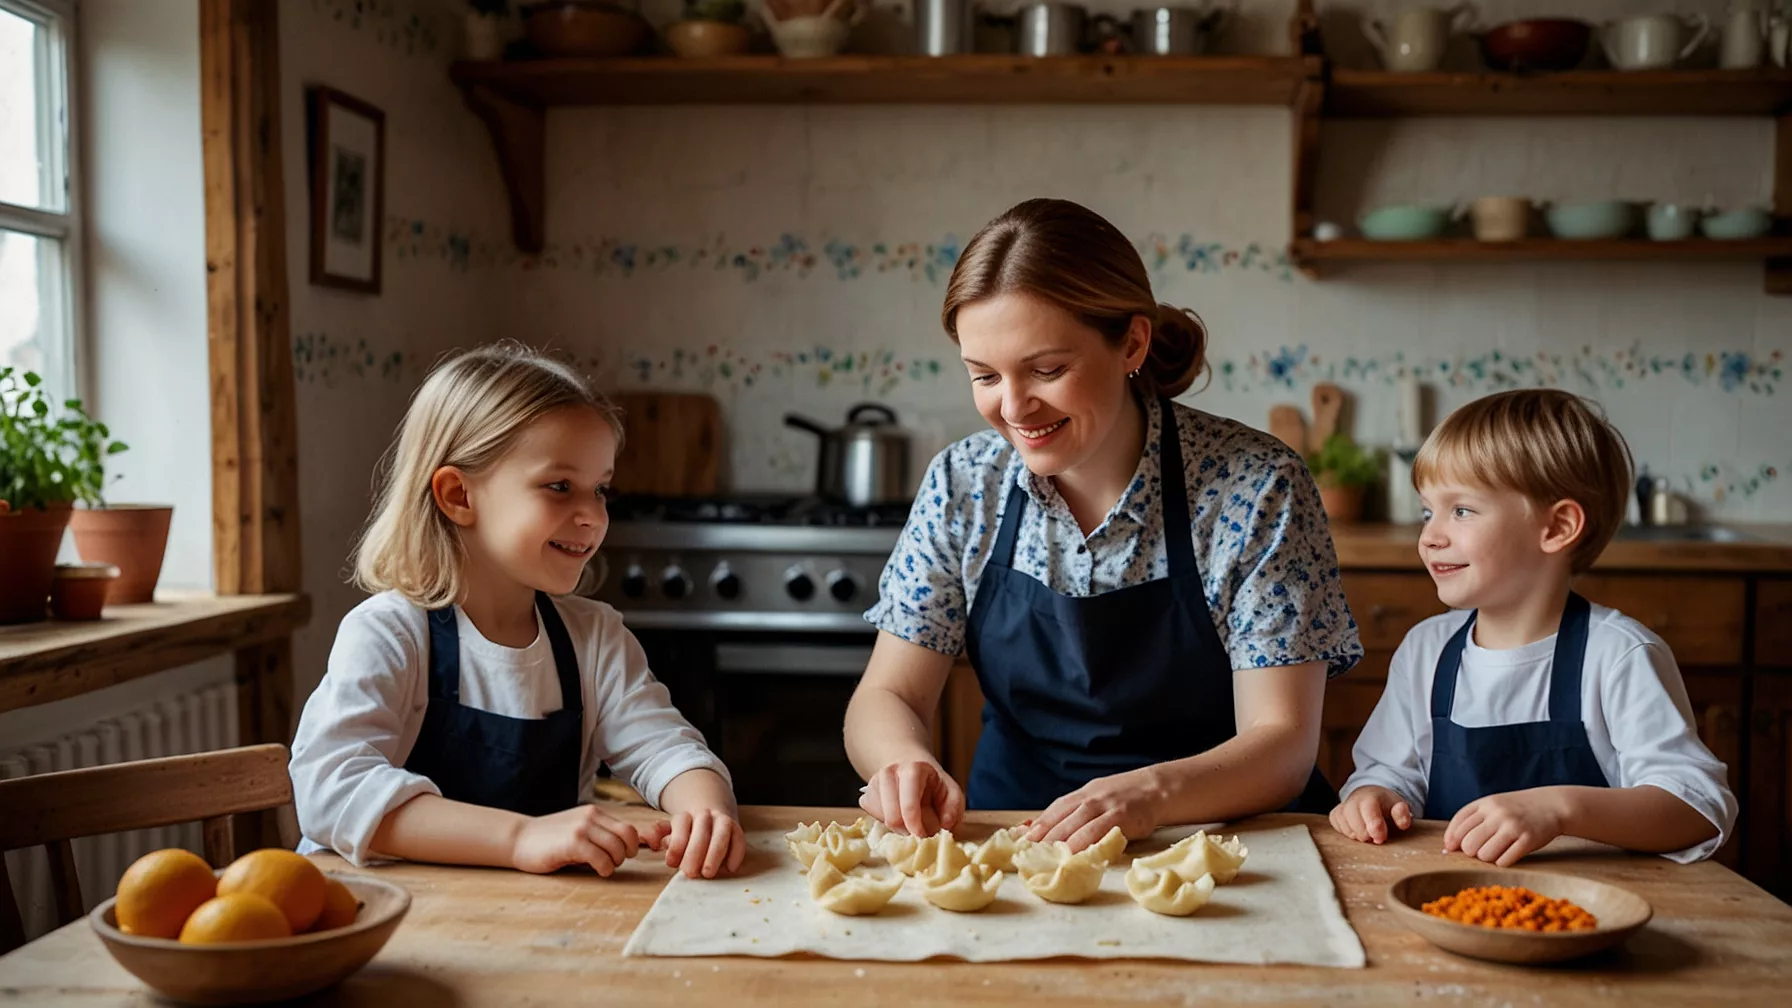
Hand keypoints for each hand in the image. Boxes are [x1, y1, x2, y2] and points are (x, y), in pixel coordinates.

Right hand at [510, 804, 651, 875]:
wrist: (519, 839)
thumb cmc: (550, 841)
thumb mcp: (579, 831)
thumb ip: (601, 835)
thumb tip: (634, 845)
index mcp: (594, 813)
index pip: (628, 827)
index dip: (634, 844)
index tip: (628, 855)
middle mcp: (590, 817)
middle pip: (628, 835)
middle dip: (627, 853)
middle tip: (615, 862)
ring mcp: (581, 828)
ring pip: (617, 847)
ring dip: (615, 863)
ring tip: (604, 867)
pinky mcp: (573, 842)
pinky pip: (601, 858)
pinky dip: (605, 868)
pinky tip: (598, 871)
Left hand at [663, 808, 747, 878]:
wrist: (711, 819)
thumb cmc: (687, 834)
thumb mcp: (669, 832)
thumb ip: (656, 834)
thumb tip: (648, 840)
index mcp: (685, 817)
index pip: (681, 825)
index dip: (676, 845)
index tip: (672, 863)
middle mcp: (705, 816)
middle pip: (701, 830)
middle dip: (695, 852)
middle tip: (690, 873)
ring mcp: (722, 821)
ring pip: (721, 833)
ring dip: (715, 854)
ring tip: (708, 873)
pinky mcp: (736, 830)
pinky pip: (738, 839)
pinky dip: (736, 853)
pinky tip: (730, 868)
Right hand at [859, 760, 963, 836]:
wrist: (910, 772)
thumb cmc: (933, 786)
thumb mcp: (952, 792)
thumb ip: (954, 807)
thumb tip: (944, 824)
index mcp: (912, 769)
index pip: (909, 803)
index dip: (915, 824)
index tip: (922, 837)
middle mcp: (889, 773)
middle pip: (892, 818)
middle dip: (908, 831)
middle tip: (920, 833)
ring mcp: (873, 784)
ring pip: (883, 821)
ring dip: (900, 829)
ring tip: (912, 821)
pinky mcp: (865, 797)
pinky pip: (875, 820)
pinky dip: (889, 825)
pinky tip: (900, 816)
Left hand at [1026, 767, 1162, 851]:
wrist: (1157, 788)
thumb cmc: (1124, 798)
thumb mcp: (1097, 797)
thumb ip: (1076, 811)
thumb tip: (1045, 827)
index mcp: (1084, 793)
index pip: (1056, 809)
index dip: (1038, 825)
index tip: (1021, 839)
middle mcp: (1092, 798)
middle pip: (1062, 818)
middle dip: (1043, 836)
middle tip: (1028, 853)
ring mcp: (1107, 807)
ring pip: (1077, 825)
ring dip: (1059, 841)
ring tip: (1045, 856)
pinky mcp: (1122, 818)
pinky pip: (1099, 831)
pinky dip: (1085, 843)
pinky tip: (1075, 854)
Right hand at [1330, 786, 1413, 844]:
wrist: (1371, 796)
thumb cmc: (1385, 805)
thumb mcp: (1398, 807)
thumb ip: (1402, 815)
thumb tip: (1403, 823)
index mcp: (1370, 796)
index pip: (1368, 810)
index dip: (1375, 827)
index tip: (1381, 838)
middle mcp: (1353, 800)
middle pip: (1354, 822)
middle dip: (1366, 834)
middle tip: (1376, 838)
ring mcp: (1342, 807)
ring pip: (1345, 827)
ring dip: (1358, 835)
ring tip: (1368, 833)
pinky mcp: (1335, 814)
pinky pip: (1337, 827)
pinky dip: (1347, 832)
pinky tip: (1356, 830)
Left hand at [1444, 788, 1569, 866]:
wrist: (1551, 805)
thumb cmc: (1516, 809)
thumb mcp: (1492, 806)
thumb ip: (1471, 821)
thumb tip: (1447, 847)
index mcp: (1485, 804)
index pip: (1458, 825)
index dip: (1451, 840)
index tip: (1450, 849)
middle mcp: (1497, 814)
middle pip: (1469, 844)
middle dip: (1470, 852)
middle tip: (1480, 849)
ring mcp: (1513, 826)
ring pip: (1484, 855)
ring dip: (1487, 858)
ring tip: (1496, 851)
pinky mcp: (1528, 839)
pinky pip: (1504, 861)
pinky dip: (1502, 862)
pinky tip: (1508, 855)